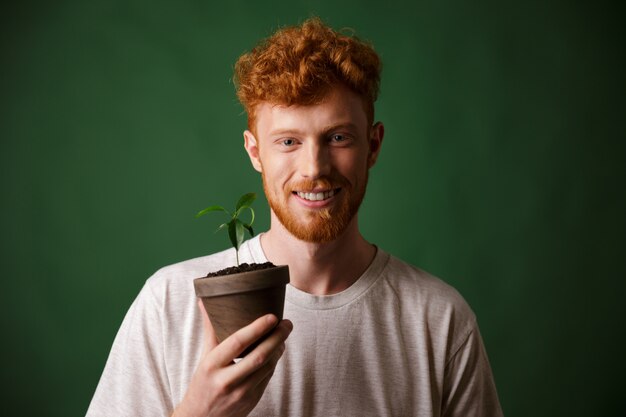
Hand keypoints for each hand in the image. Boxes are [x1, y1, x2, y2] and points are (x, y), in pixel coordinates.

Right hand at [172, 300, 292, 416]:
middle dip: (277, 337)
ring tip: (283, 333)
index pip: (238, 343)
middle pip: (259, 356)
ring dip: (279, 349)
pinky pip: (268, 377)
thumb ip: (210, 330)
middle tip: (287, 323)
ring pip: (267, 367)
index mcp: (211, 366)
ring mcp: (241, 394)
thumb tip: (205, 302)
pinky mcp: (252, 401)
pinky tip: (277, 350)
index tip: (272, 316)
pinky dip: (275, 361)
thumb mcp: (203, 358)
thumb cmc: (203, 383)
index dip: (257, 328)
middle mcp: (226, 381)